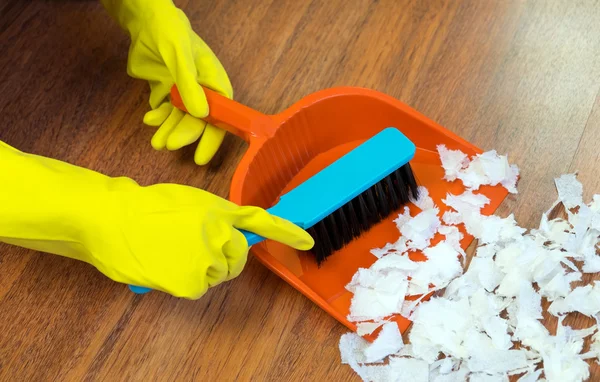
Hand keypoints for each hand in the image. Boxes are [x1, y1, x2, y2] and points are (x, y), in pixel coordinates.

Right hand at [0, 140, 313, 298]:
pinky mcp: (194, 281)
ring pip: (217, 273)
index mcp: (220, 209)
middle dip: (223, 256)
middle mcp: (222, 233)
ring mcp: (210, 257)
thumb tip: (226, 233)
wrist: (111, 218)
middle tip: (191, 248)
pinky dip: (184, 281)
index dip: (286, 231)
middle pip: (237, 256)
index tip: (306, 240)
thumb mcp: (188, 202)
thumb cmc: (142, 208)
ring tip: (171, 252)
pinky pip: (199, 287)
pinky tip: (166, 265)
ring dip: (201, 268)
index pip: (262, 221)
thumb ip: (214, 216)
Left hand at [102, 0, 231, 164]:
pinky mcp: (167, 91)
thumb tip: (202, 115)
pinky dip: (158, 118)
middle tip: (168, 144)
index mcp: (215, 82)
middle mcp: (202, 91)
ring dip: (169, 131)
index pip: (220, 116)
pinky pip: (165, 112)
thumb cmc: (169, 30)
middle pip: (198, 121)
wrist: (144, 20)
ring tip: (156, 143)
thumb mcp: (179, 55)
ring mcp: (183, 92)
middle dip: (184, 133)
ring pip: (179, 120)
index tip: (201, 157)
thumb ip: (189, 84)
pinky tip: (150, 119)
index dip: (213, 137)